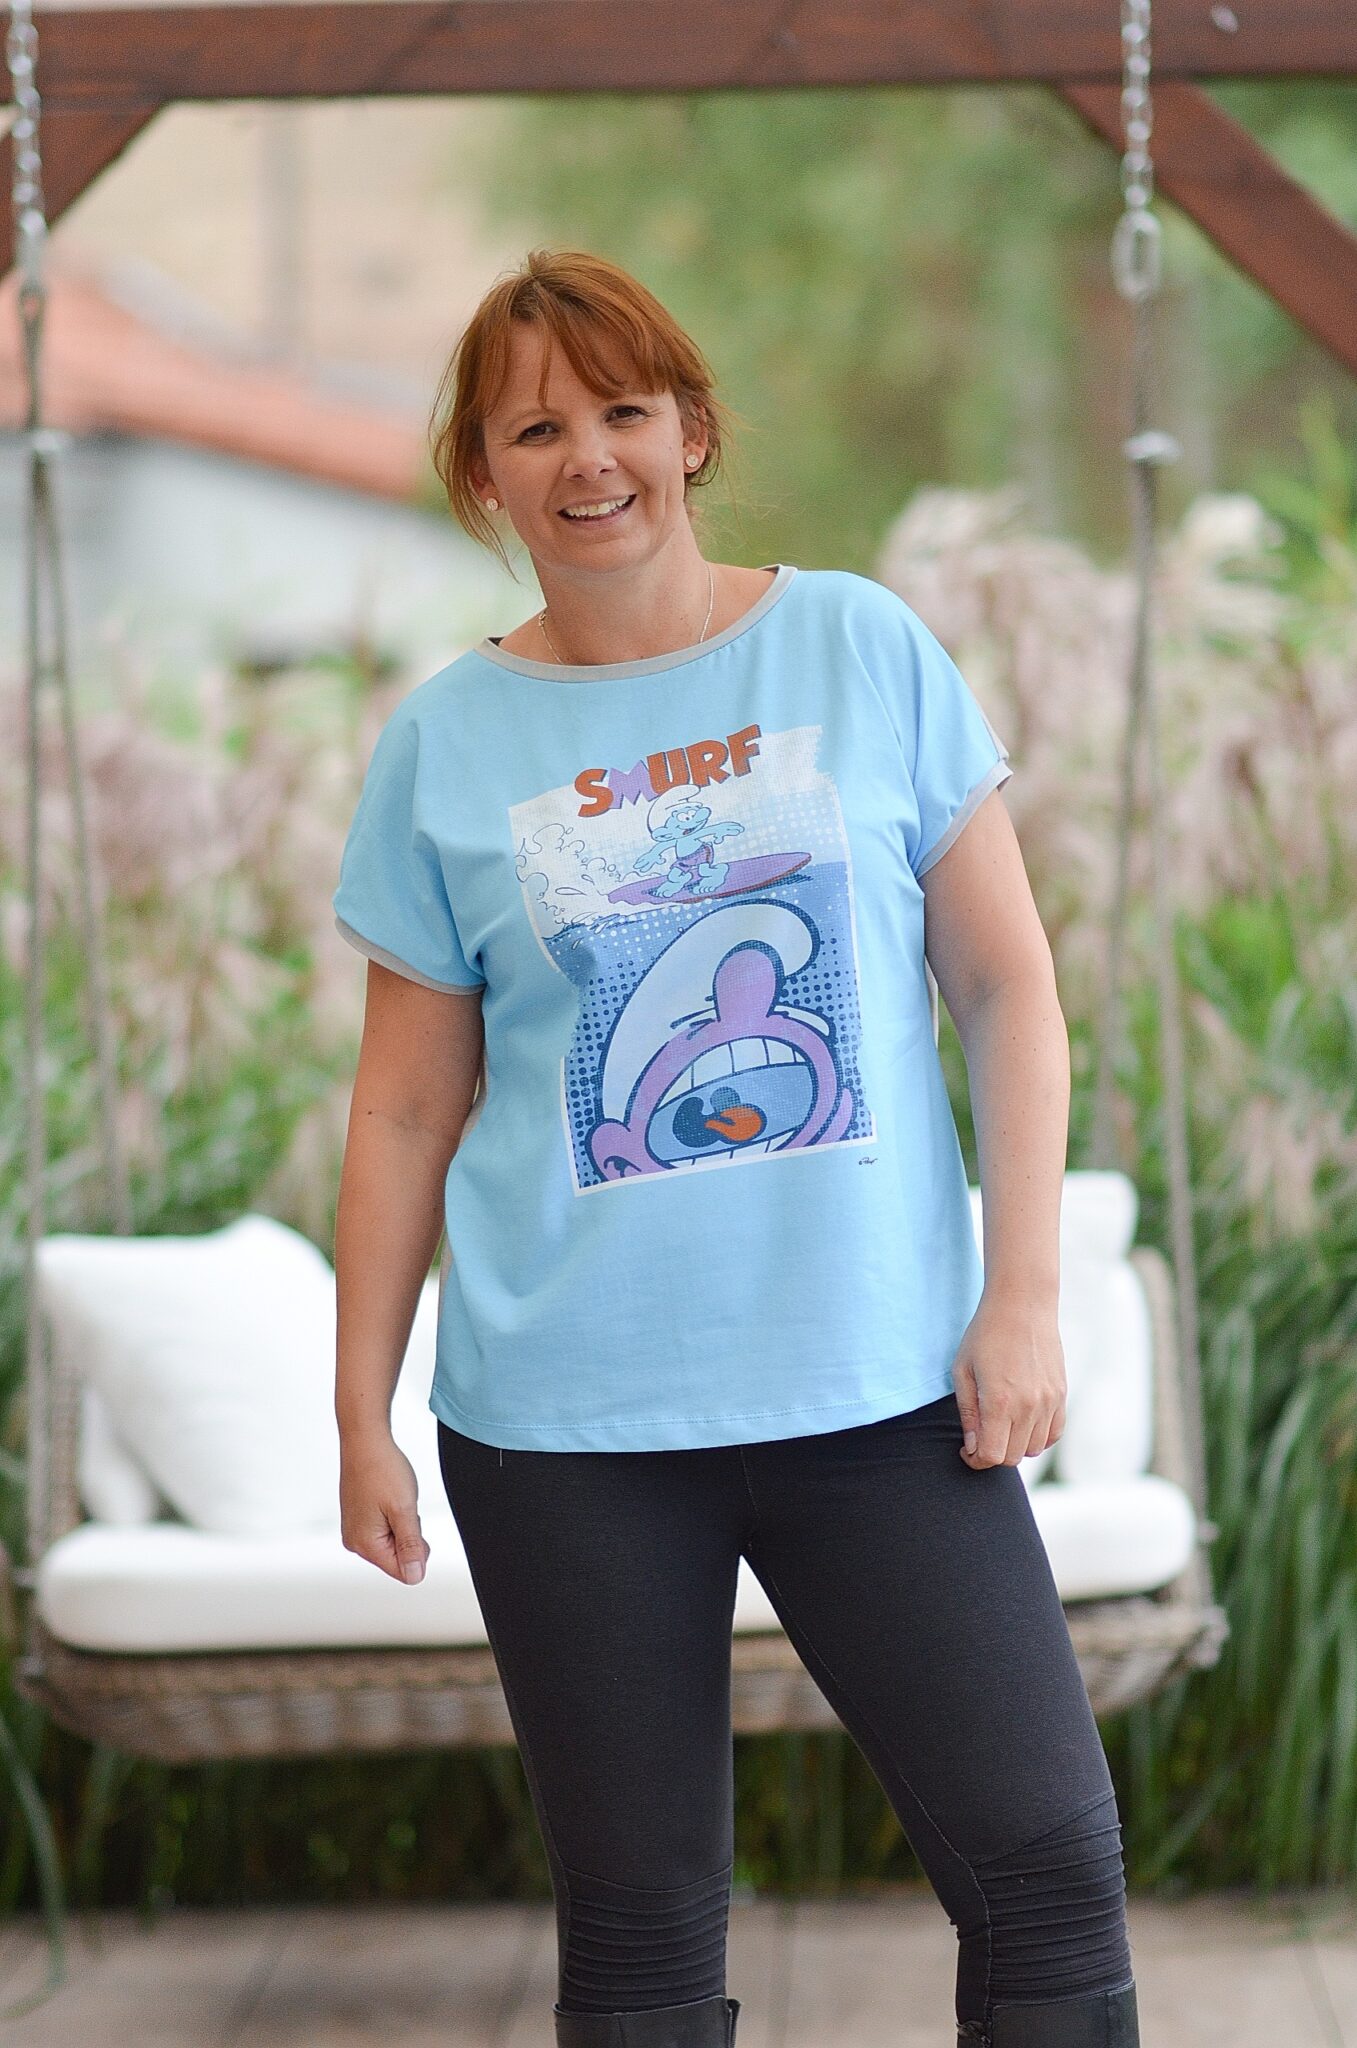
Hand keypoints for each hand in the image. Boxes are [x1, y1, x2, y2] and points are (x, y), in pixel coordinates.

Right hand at [339, 1431, 429, 1583]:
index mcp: (365, 1544)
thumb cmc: (382, 1470)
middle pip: (397, 1557)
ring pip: (393, 1541)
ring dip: (402, 1523)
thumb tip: (415, 1577)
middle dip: (409, 1535)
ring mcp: (354, 1530)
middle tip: (403, 1507)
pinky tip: (387, 1496)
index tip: (412, 1522)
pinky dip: (393, 1515)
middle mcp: (355, 1542)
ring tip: (394, 1498)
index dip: (418, 1550)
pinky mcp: (357, 1519)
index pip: (402, 1571)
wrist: (365, 1441)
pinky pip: (384, 1529)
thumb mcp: (404, 1510)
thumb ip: (410, 1547)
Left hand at [951, 1291, 1065, 1470]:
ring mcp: (1049, 1402)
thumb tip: (972, 1447)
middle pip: (1012, 1457)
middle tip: (979, 1436)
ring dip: (1014, 1445)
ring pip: (1033, 1449)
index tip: (966, 1449)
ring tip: (999, 1424)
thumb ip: (968, 1413)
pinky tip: (1022, 1421)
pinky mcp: (1061, 1395)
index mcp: (999, 1401)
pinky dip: (1037, 1437)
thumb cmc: (985, 1334)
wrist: (1023, 1305)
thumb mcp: (962, 1370)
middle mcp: (1028, 1406)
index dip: (975, 1460)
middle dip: (992, 1454)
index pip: (992, 1456)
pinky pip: (1053, 1434)